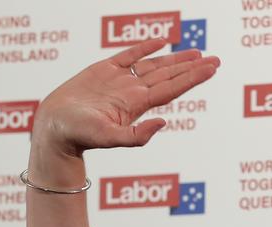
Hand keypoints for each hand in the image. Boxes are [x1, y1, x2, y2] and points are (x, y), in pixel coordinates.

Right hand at [32, 38, 219, 157]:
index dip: (193, 77)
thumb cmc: (80, 135)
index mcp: (137, 104)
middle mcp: (133, 91)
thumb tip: (163, 123)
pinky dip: (144, 48)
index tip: (212, 68)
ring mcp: (120, 80)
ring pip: (154, 65)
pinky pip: (128, 56)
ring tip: (197, 53)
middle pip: (169, 76)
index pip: (172, 88)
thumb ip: (136, 136)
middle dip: (192, 67)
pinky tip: (160, 42)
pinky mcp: (103, 71)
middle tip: (216, 59)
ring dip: (175, 59)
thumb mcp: (110, 139)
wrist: (55, 127)